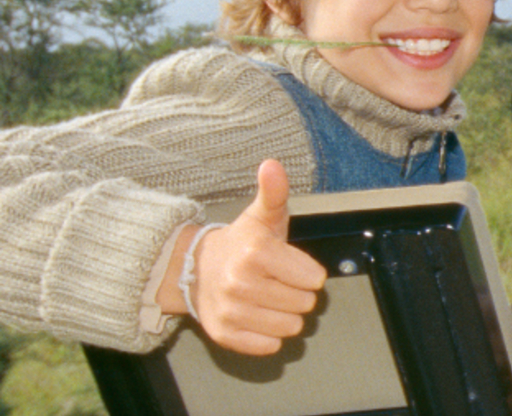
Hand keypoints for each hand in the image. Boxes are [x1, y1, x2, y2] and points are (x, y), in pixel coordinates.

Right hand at [188, 159, 326, 354]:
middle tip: (277, 280)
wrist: (195, 268)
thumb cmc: (241, 243)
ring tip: (267, 296)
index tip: (288, 265)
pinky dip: (268, 334)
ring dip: (285, 314)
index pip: (314, 279)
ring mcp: (232, 312)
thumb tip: (272, 165)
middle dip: (297, 292)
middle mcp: (241, 284)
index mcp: (256, 253)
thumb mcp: (262, 215)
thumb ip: (274, 192)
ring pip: (290, 327)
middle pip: (305, 304)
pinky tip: (256, 314)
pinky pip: (269, 346)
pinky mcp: (225, 335)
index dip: (307, 273)